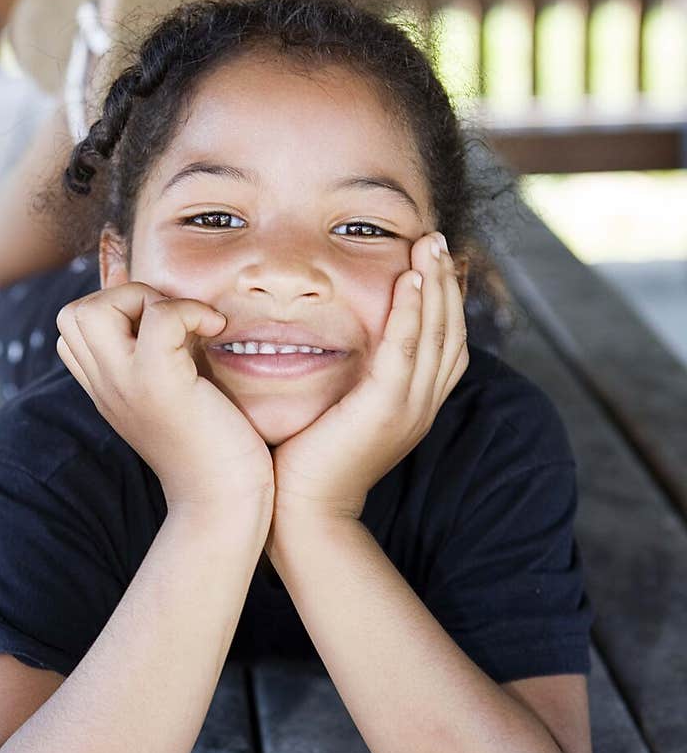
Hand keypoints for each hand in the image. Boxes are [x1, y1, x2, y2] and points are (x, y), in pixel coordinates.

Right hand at [56, 283, 273, 513]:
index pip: (74, 329)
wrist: (224, 505)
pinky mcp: (159, 384)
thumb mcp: (178, 395)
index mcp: (107, 389)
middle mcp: (106, 386)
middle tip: (174, 323)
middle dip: (125, 297)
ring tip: (189, 325)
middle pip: (73, 312)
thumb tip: (178, 311)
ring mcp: (125, 385)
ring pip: (95, 308)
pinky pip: (159, 317)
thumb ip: (166, 358)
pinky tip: (215, 330)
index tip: (165, 327)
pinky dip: (191, 310)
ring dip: (148, 299)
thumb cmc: (215, 451)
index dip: (116, 310)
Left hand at [267, 231, 468, 535]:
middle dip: (447, 281)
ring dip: (434, 284)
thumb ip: (347, 378)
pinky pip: (407, 350)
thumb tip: (329, 338)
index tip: (437, 261)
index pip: (446, 343)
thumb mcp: (336, 411)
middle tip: (439, 239)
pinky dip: (412, 312)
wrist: (300, 513)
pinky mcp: (385, 409)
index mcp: (413, 406)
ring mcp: (408, 408)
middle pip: (451, 332)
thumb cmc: (305, 461)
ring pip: (437, 334)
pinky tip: (408, 280)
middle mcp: (421, 406)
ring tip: (429, 245)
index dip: (447, 300)